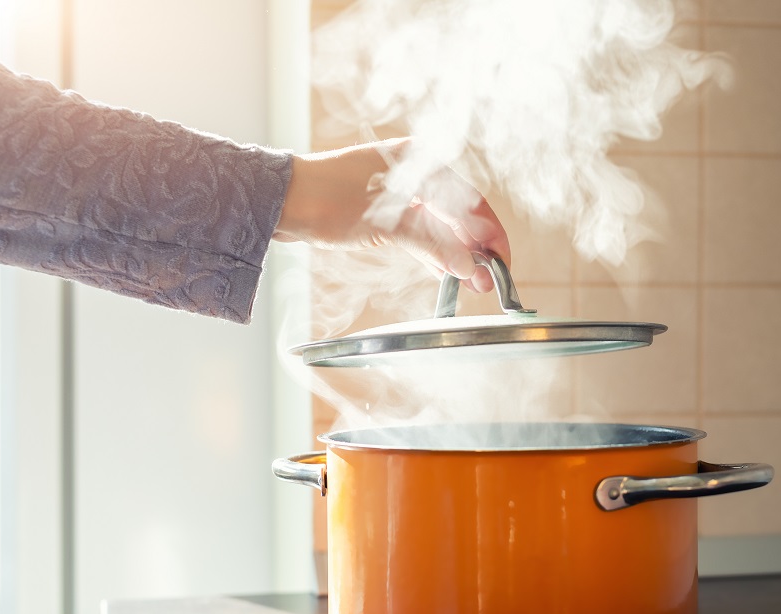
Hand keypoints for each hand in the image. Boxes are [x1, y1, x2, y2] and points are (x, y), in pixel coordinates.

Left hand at [272, 138, 509, 292]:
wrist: (279, 200)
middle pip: (459, 215)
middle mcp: (415, 172)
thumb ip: (434, 245)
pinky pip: (421, 233)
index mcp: (421, 162)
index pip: (471, 202)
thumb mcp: (388, 223)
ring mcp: (399, 192)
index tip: (501, 263)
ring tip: (472, 284)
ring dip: (456, 254)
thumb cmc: (327, 198)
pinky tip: (447, 273)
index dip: (490, 235)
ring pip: (441, 226)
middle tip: (488, 282)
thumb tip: (468, 267)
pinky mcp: (385, 211)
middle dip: (475, 249)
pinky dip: (434, 252)